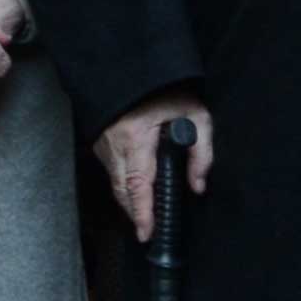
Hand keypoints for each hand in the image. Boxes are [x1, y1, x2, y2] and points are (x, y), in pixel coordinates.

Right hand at [97, 91, 213, 241]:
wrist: (133, 67)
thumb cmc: (167, 90)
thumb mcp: (195, 114)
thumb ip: (201, 151)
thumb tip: (198, 186)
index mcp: (135, 139)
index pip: (137, 184)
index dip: (142, 212)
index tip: (146, 233)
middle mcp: (114, 146)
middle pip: (122, 191)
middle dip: (135, 213)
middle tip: (148, 231)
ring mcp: (103, 145)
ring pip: (115, 183)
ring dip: (129, 201)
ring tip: (145, 216)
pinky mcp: (99, 142)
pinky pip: (112, 171)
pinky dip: (123, 185)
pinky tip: (137, 192)